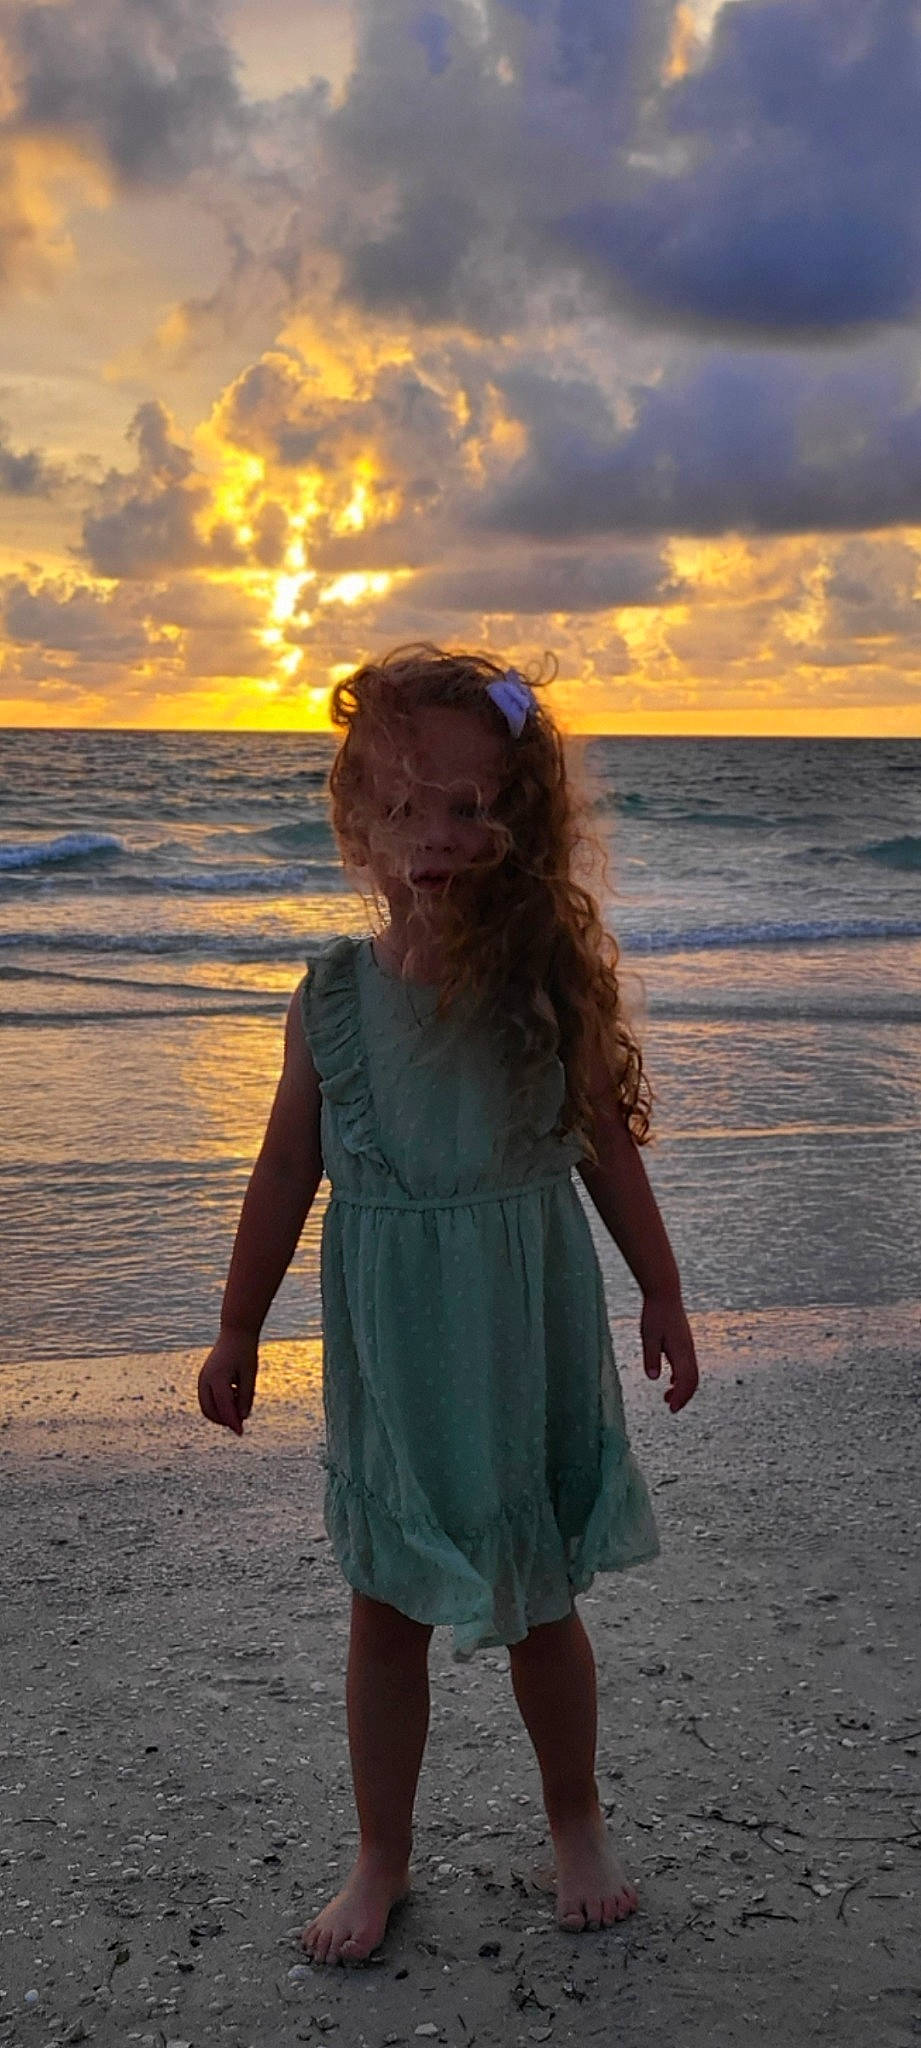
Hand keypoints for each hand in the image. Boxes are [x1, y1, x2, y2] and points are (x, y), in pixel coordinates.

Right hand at [198, 1329, 258, 1436]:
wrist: (235, 1332)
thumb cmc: (245, 1352)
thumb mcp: (250, 1374)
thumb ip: (246, 1396)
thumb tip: (242, 1418)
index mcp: (218, 1378)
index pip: (223, 1407)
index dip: (232, 1422)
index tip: (241, 1432)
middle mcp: (206, 1380)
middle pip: (209, 1411)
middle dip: (224, 1420)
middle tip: (240, 1423)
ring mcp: (202, 1378)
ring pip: (206, 1406)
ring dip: (220, 1413)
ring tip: (239, 1406)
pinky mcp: (204, 1378)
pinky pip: (207, 1398)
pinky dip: (218, 1404)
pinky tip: (235, 1396)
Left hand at [641, 1295, 698, 1413]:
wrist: (665, 1294)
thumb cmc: (655, 1314)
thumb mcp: (648, 1336)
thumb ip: (651, 1356)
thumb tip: (654, 1378)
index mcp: (681, 1350)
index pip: (686, 1380)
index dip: (681, 1396)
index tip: (671, 1408)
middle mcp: (688, 1350)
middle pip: (693, 1380)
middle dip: (684, 1396)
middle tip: (671, 1408)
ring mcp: (688, 1347)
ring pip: (691, 1373)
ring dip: (682, 1388)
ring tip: (667, 1398)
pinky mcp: (684, 1343)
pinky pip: (687, 1366)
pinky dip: (681, 1378)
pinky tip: (670, 1381)